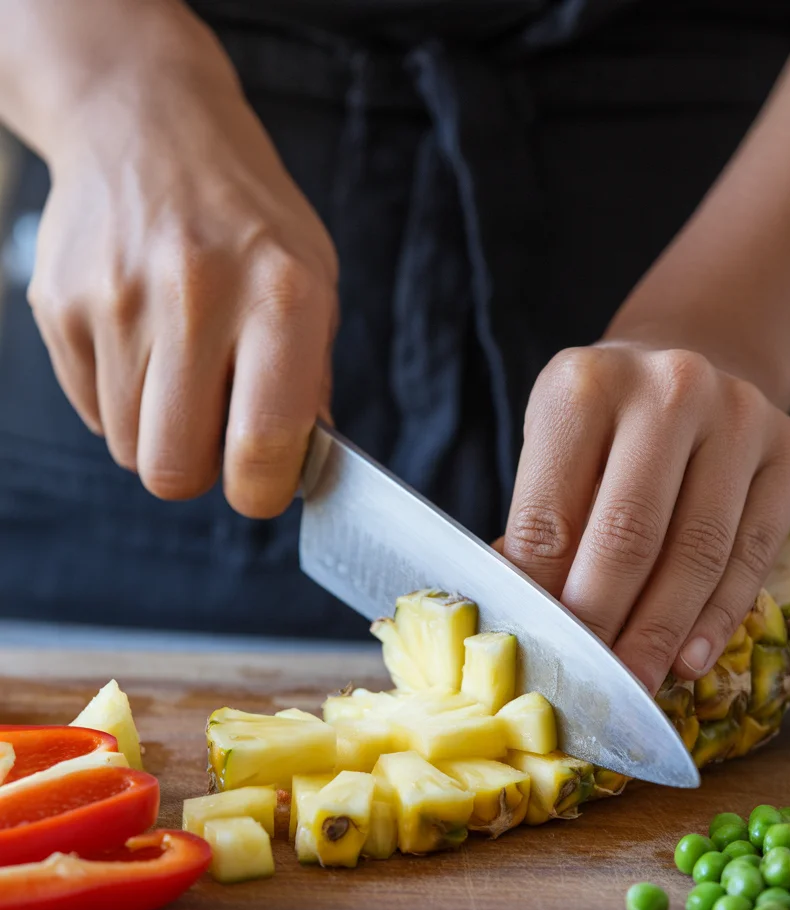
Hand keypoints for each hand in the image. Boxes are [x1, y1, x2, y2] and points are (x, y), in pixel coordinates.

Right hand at [26, 2, 337, 517]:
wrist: (144, 123)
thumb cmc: (245, 216)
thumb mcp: (313, 277)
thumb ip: (311, 378)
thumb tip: (295, 466)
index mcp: (280, 296)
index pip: (263, 445)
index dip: (262, 489)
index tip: (263, 485)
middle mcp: (197, 297)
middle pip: (175, 468)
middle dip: (201, 472)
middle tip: (217, 437)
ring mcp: (117, 301)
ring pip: (131, 448)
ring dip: (161, 432)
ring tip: (182, 372)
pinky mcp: (60, 307)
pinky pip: (93, 410)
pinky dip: (122, 399)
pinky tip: (144, 344)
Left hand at [501, 344, 789, 692]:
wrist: (685, 372)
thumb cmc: (601, 430)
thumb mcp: (553, 454)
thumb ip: (541, 528)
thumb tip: (528, 616)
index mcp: (584, 387)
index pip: (550, 516)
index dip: (542, 598)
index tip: (540, 654)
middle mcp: (668, 389)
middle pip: (629, 535)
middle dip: (604, 624)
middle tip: (590, 683)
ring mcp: (739, 414)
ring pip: (699, 550)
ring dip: (662, 632)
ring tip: (637, 682)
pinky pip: (754, 551)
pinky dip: (719, 616)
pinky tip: (691, 658)